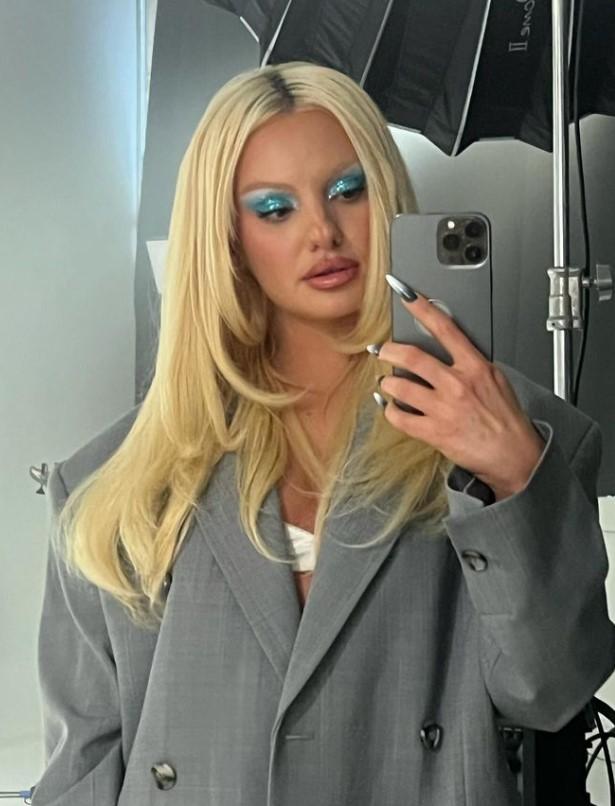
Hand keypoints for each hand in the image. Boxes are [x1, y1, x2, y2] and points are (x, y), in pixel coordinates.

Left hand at [371, 279, 545, 500]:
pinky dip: (389, 410)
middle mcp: (457, 384)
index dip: (422, 308)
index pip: (445, 328)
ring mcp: (443, 408)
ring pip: (400, 386)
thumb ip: (472, 364)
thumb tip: (452, 351)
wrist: (514, 456)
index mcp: (475, 367)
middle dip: (389, 350)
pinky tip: (389, 407)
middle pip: (412, 356)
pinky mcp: (434, 432)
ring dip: (388, 382)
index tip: (406, 295)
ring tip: (387, 383)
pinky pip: (399, 417)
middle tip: (382, 350)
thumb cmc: (507, 421)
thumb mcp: (496, 380)